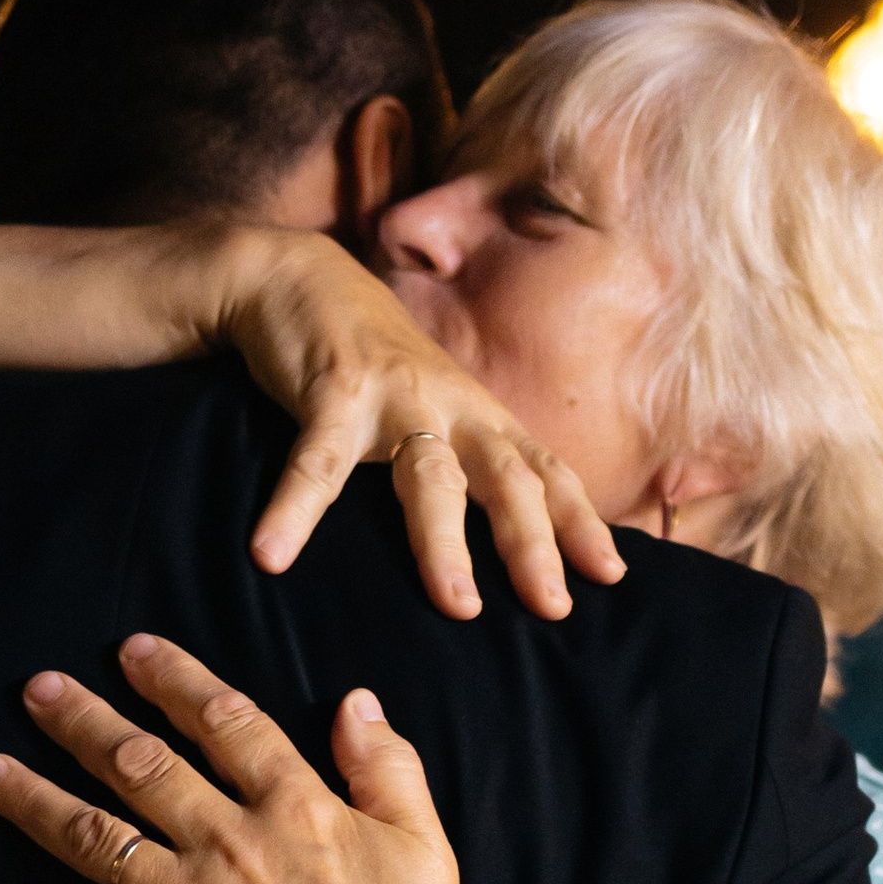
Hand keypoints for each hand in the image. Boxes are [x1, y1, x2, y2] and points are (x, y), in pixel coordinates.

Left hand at [0, 633, 493, 883]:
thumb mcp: (424, 846)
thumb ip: (388, 767)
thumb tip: (356, 702)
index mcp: (293, 808)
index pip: (224, 722)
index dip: (174, 680)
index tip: (133, 650)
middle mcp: (225, 843)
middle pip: (139, 765)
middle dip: (81, 721)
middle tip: (34, 690)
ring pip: (90, 834)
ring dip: (31, 798)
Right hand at [207, 230, 625, 625]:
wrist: (299, 276)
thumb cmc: (371, 362)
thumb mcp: (433, 407)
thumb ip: (463, 461)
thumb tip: (503, 542)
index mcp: (478, 416)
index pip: (544, 471)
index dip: (579, 521)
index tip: (611, 575)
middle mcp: (450, 405)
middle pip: (505, 478)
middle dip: (533, 543)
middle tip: (553, 606)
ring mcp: (393, 396)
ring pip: (429, 475)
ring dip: (444, 544)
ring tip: (457, 607)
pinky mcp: (331, 390)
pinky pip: (316, 460)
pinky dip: (294, 509)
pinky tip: (271, 554)